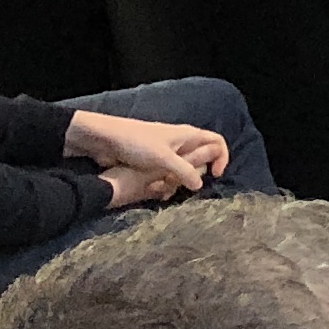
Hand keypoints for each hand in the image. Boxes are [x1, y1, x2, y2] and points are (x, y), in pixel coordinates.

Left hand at [70, 111, 224, 200]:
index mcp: (188, 135)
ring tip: (166, 190)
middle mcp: (181, 142)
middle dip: (196, 175)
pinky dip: (166, 184)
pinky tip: (157, 192)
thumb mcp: (164, 159)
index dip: (222, 158)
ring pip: (183, 169)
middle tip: (184, 186)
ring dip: (179, 182)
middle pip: (201, 158)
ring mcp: (166, 152)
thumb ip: (185, 171)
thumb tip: (200, 185)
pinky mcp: (153, 161)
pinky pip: (168, 174)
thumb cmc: (138, 144)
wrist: (106, 140)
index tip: (214, 176)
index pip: (217, 142)